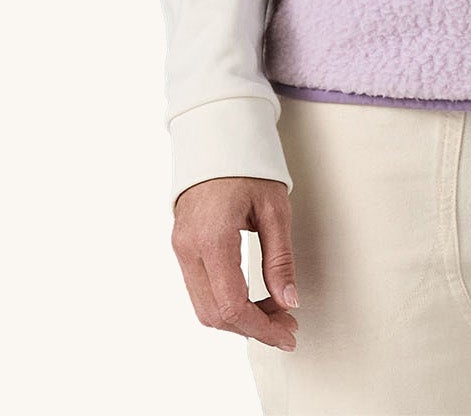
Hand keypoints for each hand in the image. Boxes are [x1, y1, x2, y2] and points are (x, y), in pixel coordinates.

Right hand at [171, 176, 300, 351]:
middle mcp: (189, 249)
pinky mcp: (181, 247)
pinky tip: (253, 298)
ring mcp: (180, 249)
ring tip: (274, 311)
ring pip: (204, 307)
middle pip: (215, 314)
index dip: (261, 327)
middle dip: (252, 327)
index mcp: (212, 239)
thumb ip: (281, 258)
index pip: (232, 305)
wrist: (217, 137)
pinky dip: (226, 302)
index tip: (288, 334)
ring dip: (239, 318)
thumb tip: (289, 302)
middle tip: (287, 325)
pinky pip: (200, 290)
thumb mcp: (275, 208)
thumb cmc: (249, 167)